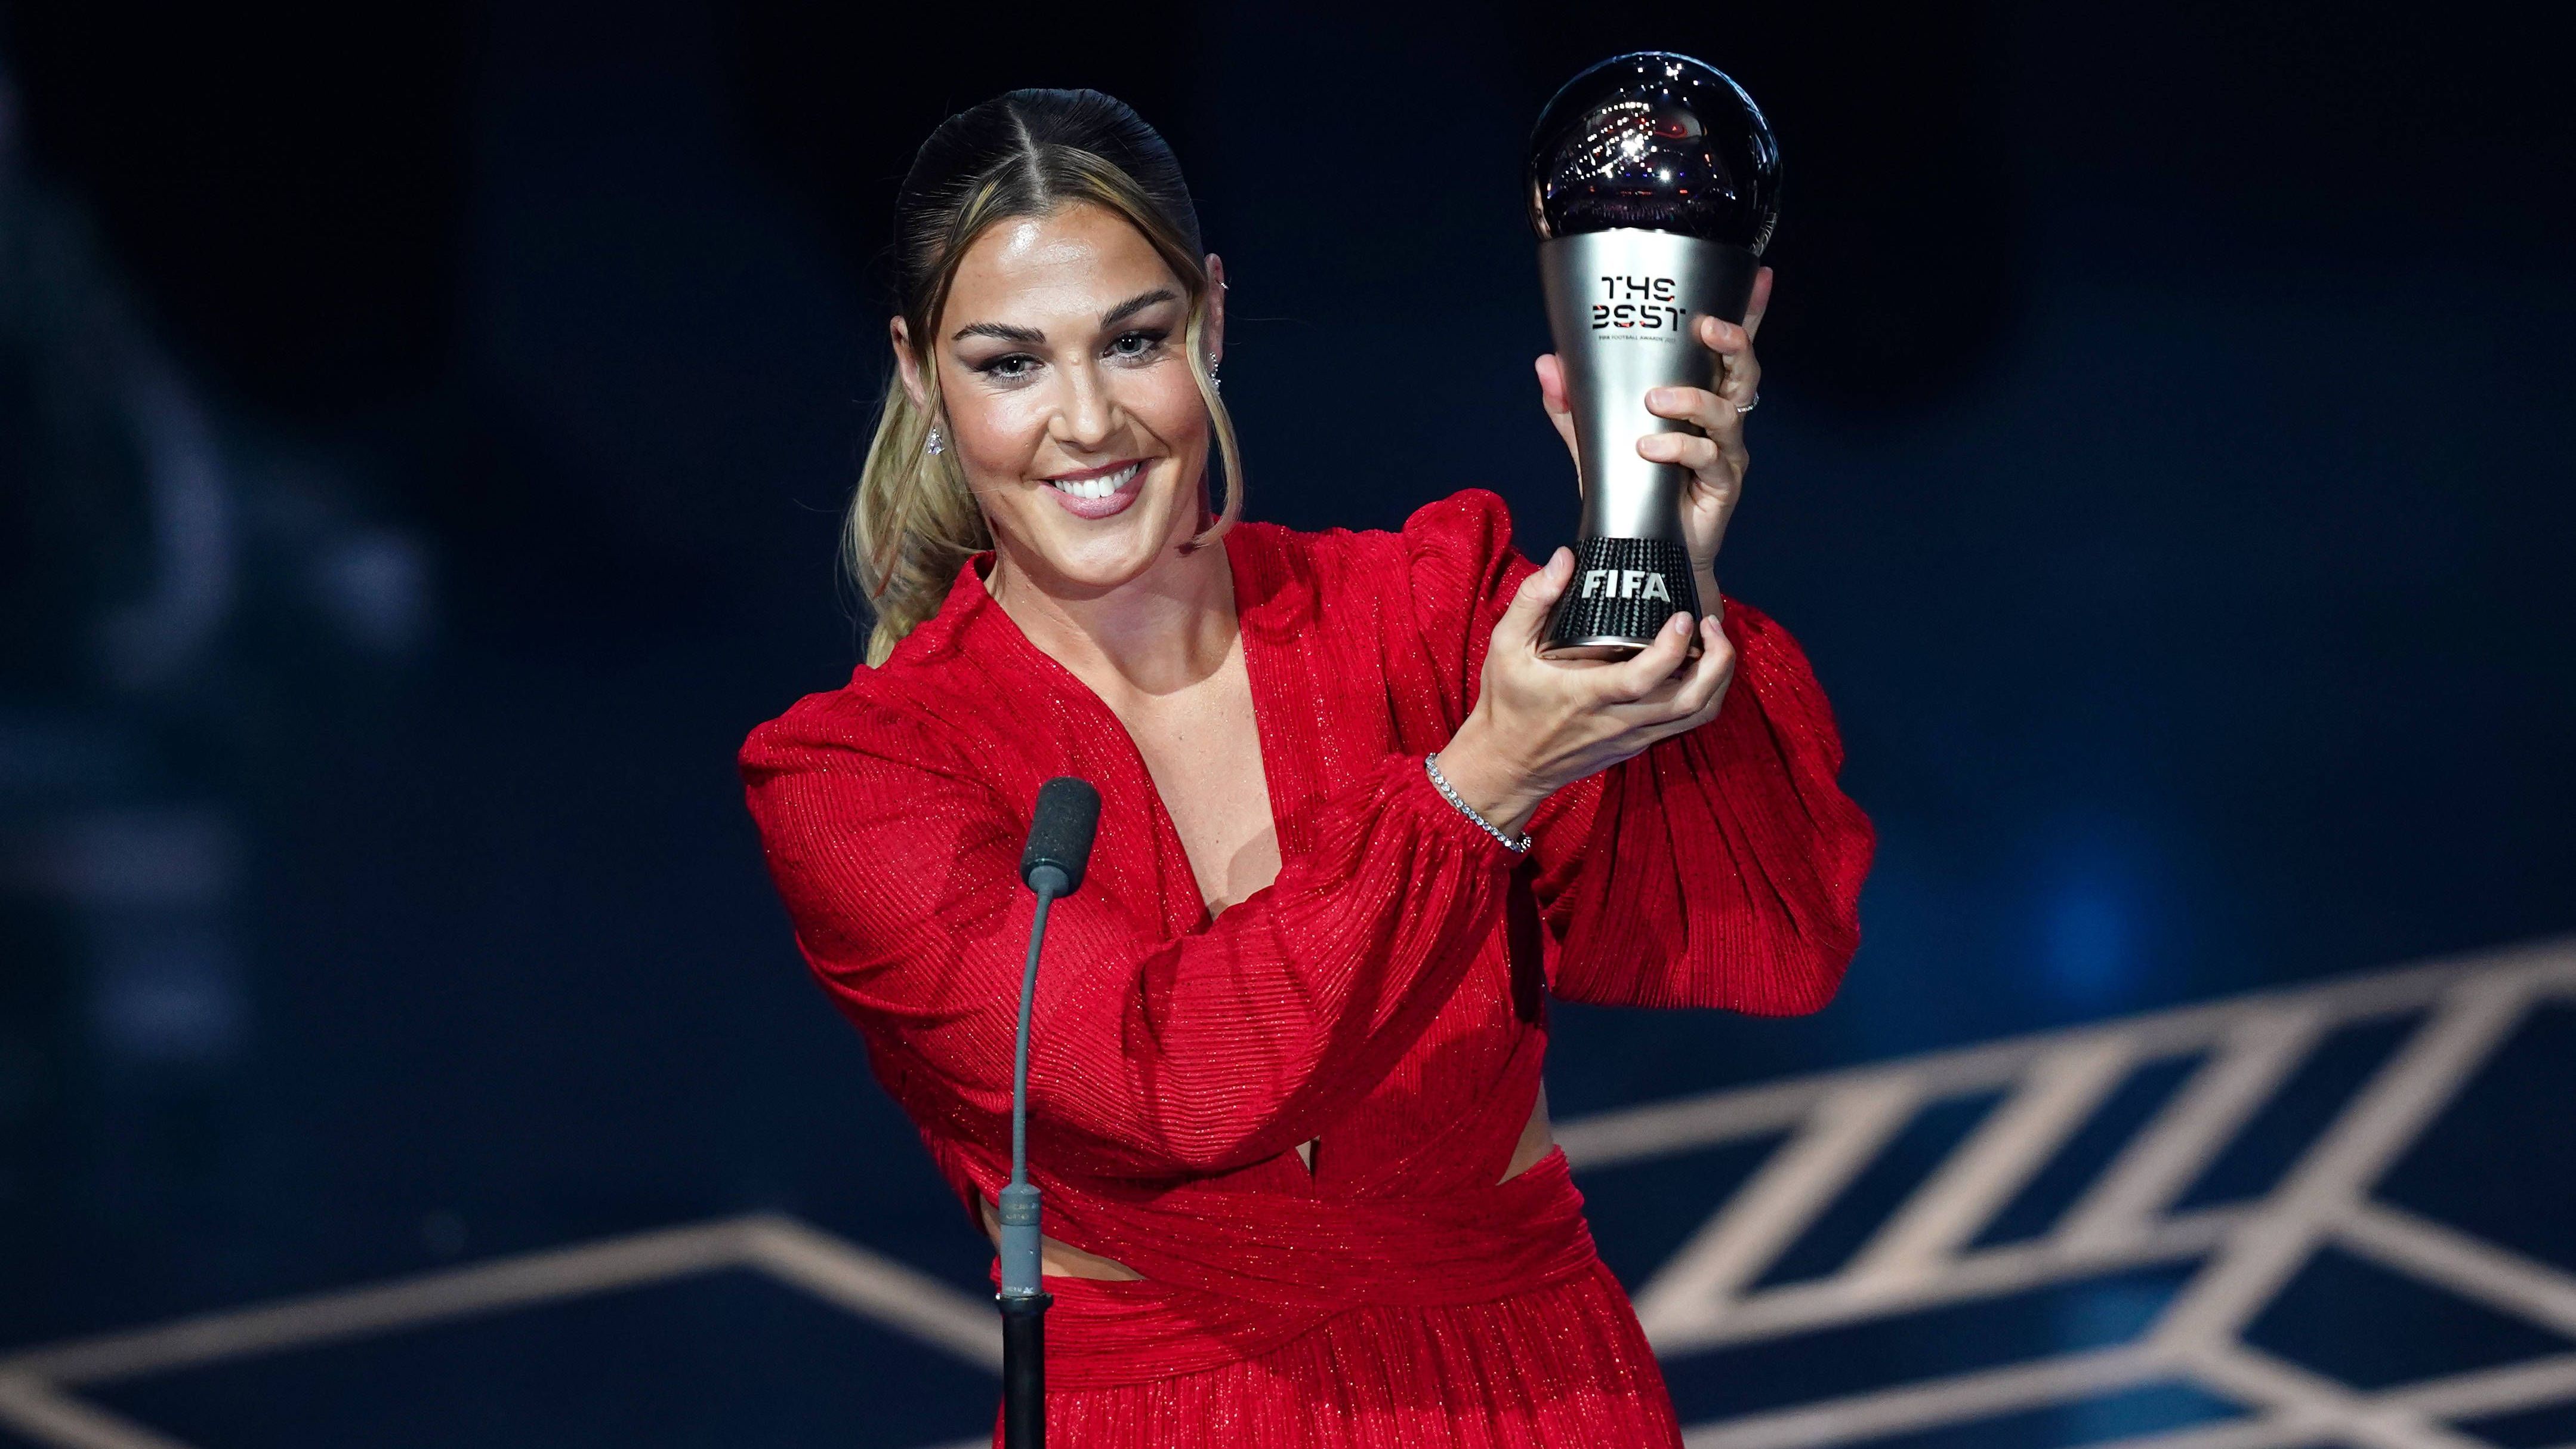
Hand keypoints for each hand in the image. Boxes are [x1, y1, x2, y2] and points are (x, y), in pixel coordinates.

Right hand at [1436, 547, 1736, 835]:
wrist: (1508, 766)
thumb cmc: (1506, 704)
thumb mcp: (1505, 646)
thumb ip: (1532, 600)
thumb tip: (1565, 559)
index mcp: (1588, 696)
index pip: (1645, 677)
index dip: (1673, 648)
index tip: (1684, 617)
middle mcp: (1619, 722)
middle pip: (1691, 701)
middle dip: (1717, 661)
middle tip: (1711, 624)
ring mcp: (1632, 737)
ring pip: (1697, 715)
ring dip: (1718, 679)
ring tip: (1714, 643)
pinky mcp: (1637, 745)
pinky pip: (1684, 724)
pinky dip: (1702, 695)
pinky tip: (1695, 667)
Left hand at [1535, 266, 1773, 584]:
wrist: (1642, 550)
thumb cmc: (1631, 489)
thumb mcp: (1593, 442)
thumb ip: (1572, 405)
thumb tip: (1548, 362)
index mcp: (1700, 397)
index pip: (1726, 351)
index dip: (1748, 313)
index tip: (1759, 276)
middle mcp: (1721, 420)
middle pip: (1743, 371)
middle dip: (1733, 342)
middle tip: (1705, 327)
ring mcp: (1726, 452)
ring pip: (1726, 412)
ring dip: (1693, 399)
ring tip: (1655, 400)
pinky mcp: (1723, 485)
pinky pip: (1709, 458)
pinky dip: (1679, 448)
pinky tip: (1650, 447)